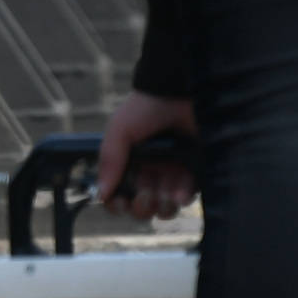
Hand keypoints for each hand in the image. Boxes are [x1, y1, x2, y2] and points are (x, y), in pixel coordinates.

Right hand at [97, 90, 199, 220]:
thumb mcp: (120, 129)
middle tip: (143, 197)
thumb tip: (101, 194)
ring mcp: (174, 171)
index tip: (120, 203)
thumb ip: (109, 160)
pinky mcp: (195, 170)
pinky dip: (181, 198)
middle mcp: (150, 169)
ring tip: (162, 198)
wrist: (181, 89)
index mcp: (129, 161)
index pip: (119, 193)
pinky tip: (178, 194)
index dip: (117, 203)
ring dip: (161, 208)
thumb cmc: (147, 106)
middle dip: (141, 208)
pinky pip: (187, 195)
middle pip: (142, 205)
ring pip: (165, 206)